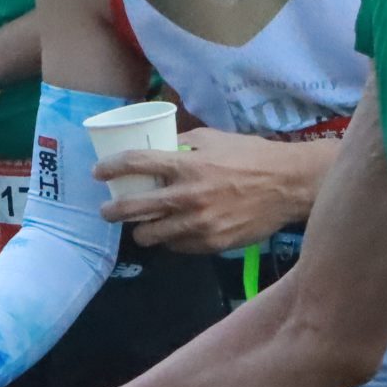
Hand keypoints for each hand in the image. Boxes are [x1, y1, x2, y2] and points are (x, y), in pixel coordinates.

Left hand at [98, 128, 323, 252]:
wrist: (288, 185)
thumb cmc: (251, 156)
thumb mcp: (214, 139)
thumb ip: (183, 144)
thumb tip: (157, 146)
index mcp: (187, 165)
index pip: (136, 165)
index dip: (111, 168)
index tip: (99, 173)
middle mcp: (188, 196)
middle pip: (133, 209)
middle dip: (113, 212)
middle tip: (107, 211)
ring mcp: (198, 224)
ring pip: (151, 236)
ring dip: (141, 231)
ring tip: (141, 227)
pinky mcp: (210, 243)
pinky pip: (177, 247)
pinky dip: (171, 240)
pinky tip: (173, 233)